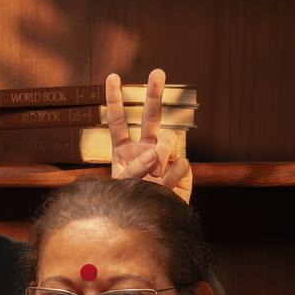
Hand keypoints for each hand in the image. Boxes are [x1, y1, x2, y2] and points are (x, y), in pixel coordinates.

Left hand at [106, 68, 192, 203]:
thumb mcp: (123, 187)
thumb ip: (134, 168)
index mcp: (124, 150)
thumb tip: (155, 153)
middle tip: (157, 71)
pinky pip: (180, 163)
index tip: (112, 76)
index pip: (118, 121)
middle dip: (154, 92)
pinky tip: (167, 189)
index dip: (115, 99)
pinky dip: (172, 177)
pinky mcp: (182, 168)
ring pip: (169, 138)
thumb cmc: (131, 205)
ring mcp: (165, 156)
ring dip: (163, 152)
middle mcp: (146, 148)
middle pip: (151, 115)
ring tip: (157, 173)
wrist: (152, 224)